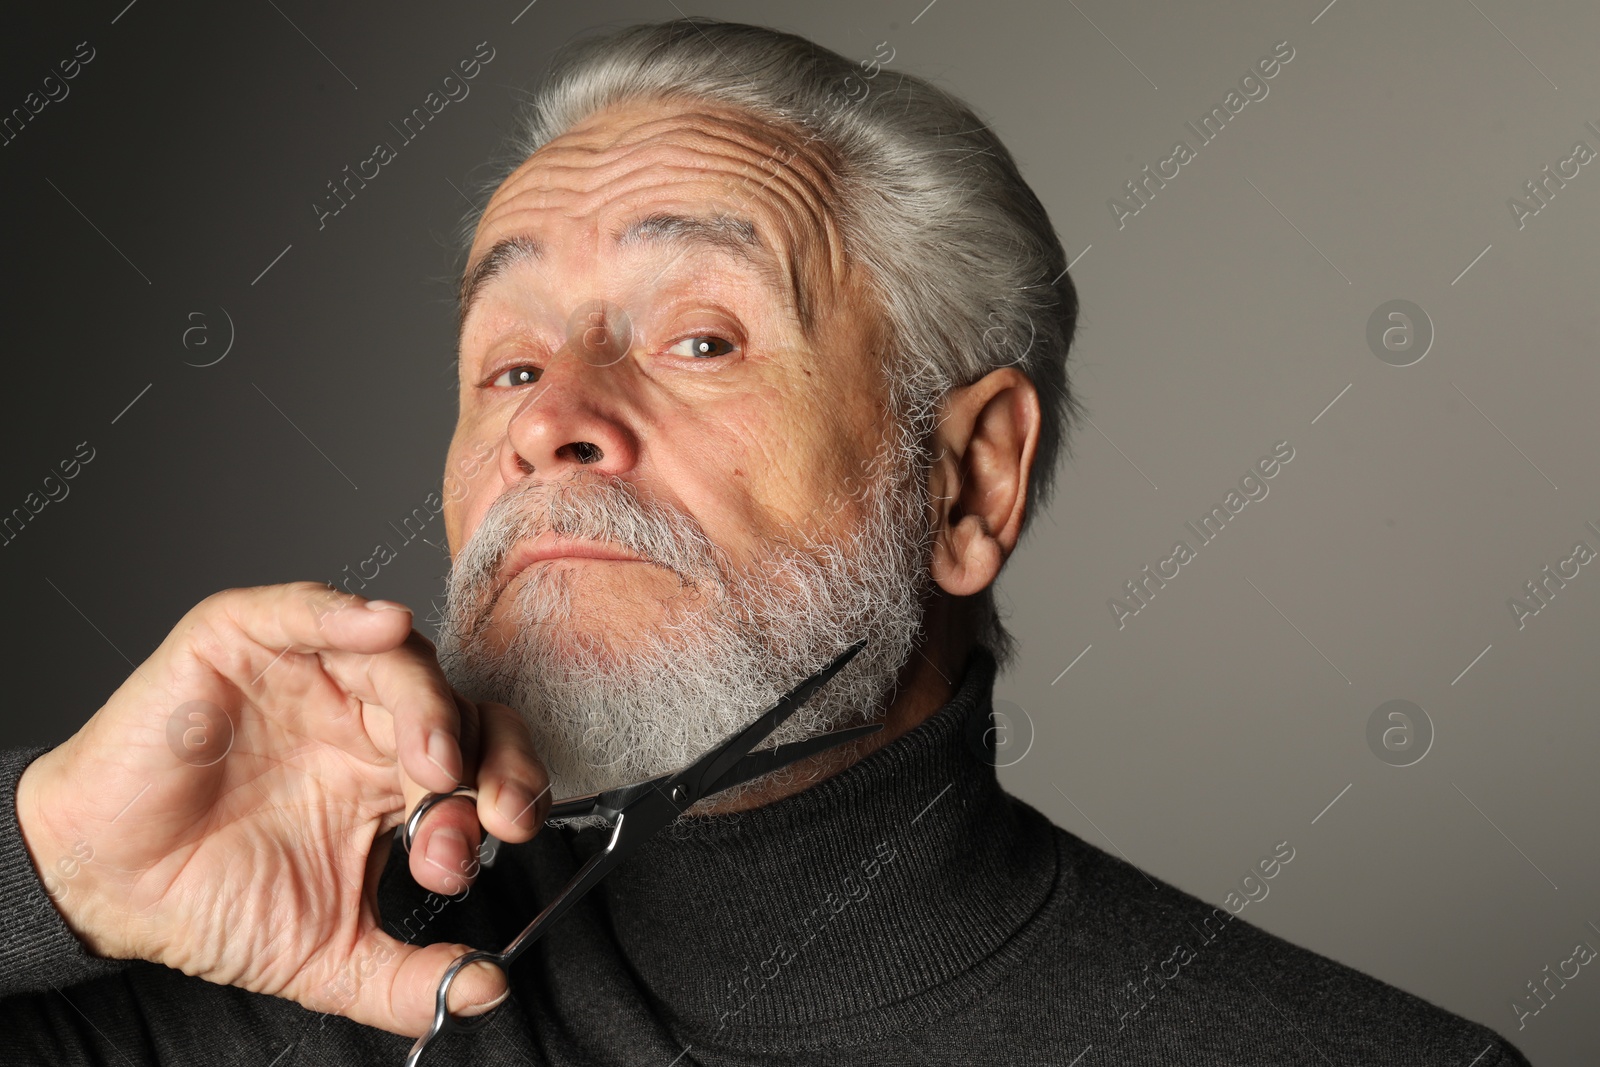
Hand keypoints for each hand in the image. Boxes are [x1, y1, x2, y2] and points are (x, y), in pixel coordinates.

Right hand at [14, 582, 549, 1035]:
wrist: (106, 892)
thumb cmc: (211, 902)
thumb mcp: (328, 956)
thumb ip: (409, 980)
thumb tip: (490, 991)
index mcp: (397, 776)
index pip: (483, 759)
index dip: (506, 791)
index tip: (499, 844)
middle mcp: (366, 717)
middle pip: (461, 708)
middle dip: (484, 761)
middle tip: (476, 816)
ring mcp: (311, 674)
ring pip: (400, 662)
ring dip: (430, 707)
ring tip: (433, 763)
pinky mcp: (245, 642)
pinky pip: (305, 610)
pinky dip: (347, 615)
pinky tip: (380, 629)